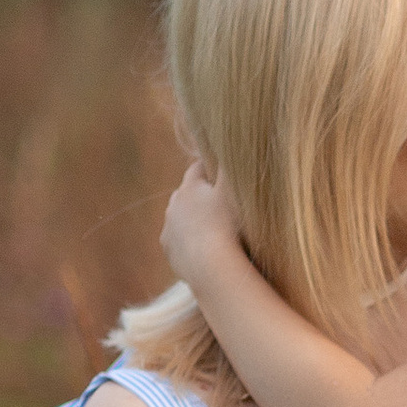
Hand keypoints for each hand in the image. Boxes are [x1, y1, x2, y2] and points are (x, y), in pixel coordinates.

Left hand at [161, 162, 243, 292]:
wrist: (211, 265)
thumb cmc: (228, 224)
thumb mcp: (236, 189)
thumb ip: (234, 164)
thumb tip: (235, 140)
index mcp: (189, 187)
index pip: (198, 169)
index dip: (211, 168)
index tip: (222, 171)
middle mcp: (174, 205)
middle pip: (186, 193)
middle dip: (199, 195)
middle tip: (218, 201)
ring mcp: (169, 229)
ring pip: (181, 218)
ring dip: (193, 219)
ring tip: (212, 227)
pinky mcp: (169, 251)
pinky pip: (178, 241)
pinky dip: (188, 241)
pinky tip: (203, 247)